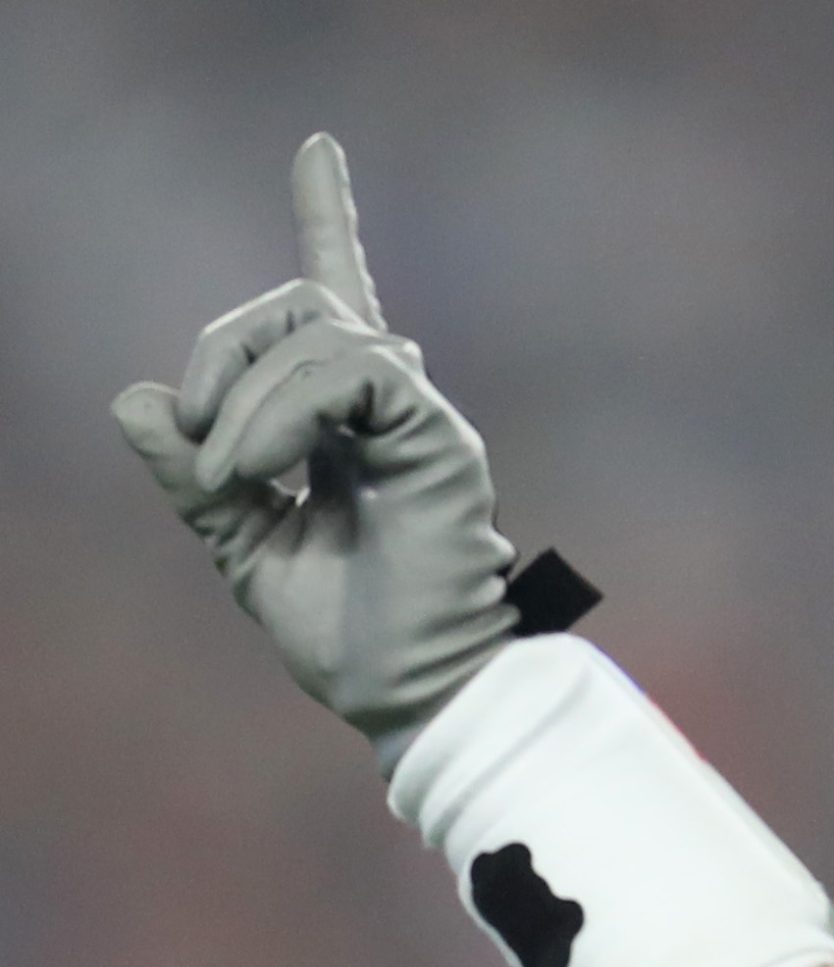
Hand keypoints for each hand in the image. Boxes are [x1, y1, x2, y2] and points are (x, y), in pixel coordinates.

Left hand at [112, 132, 518, 772]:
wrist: (410, 694)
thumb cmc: (347, 633)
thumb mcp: (241, 541)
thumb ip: (195, 474)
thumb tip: (136, 397)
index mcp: (350, 424)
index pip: (337, 299)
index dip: (327, 216)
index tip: (317, 147)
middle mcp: (393, 407)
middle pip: (299, 304)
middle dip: (223, 350)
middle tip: (200, 443)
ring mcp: (420, 420)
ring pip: (318, 333)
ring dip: (244, 398)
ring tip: (233, 479)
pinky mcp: (438, 441)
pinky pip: (348, 375)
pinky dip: (282, 414)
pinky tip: (262, 471)